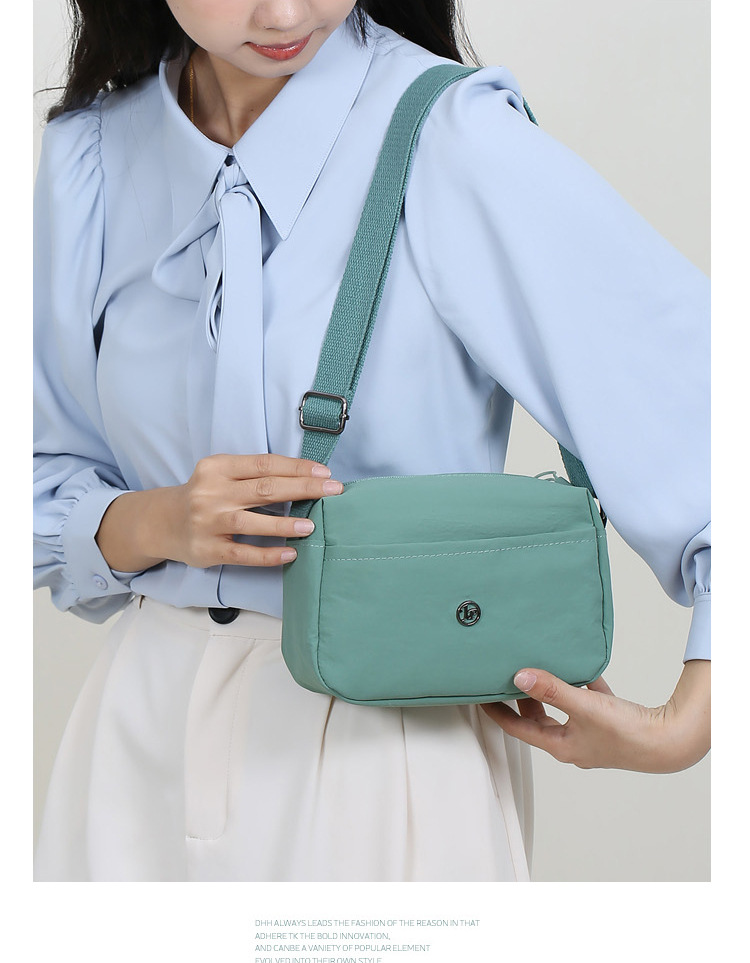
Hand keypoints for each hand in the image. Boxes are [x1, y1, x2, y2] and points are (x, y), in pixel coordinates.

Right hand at [96, 453, 342, 571]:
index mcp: (217, 467)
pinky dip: (268, 555)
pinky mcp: (207, 550)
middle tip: (333, 491)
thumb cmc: (204, 496)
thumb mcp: (220, 475)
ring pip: (252, 522)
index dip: (296, 468)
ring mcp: (207, 522)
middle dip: (302, 488)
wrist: (161, 523)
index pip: (264, 464)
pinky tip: (290, 553)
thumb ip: (252, 475)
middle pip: (263, 489)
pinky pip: (243, 553)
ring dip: (285, 523)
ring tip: (312, 525)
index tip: (324, 473)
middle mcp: (211, 492)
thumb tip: (304, 478)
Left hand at [481, 660, 709, 772]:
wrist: (668, 742)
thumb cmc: (628, 734)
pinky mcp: (609, 723)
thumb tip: (520, 677)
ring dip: (551, 692)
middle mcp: (572, 743)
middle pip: (537, 720)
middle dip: (522, 700)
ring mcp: (591, 735)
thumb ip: (552, 690)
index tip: (479, 697)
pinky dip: (581, 686)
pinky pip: (588, 702)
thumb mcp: (583, 707)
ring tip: (539, 670)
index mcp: (561, 746)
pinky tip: (582, 669)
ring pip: (562, 710)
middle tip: (507, 678)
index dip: (497, 712)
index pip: (517, 729)